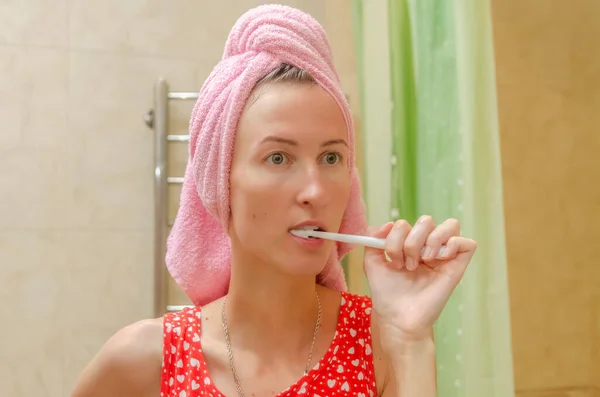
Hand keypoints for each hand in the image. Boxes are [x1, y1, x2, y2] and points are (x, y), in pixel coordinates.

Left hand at [363, 216, 476, 345]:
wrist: (398, 318)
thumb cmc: (387, 294)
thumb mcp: (373, 263)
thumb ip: (374, 240)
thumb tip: (388, 224)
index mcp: (409, 245)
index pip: (407, 223)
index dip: (396, 235)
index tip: (392, 257)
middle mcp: (428, 248)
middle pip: (427, 221)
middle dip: (412, 239)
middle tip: (407, 263)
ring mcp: (444, 257)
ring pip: (450, 225)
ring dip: (431, 240)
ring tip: (423, 261)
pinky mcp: (457, 267)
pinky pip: (467, 243)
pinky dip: (453, 244)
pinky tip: (438, 259)